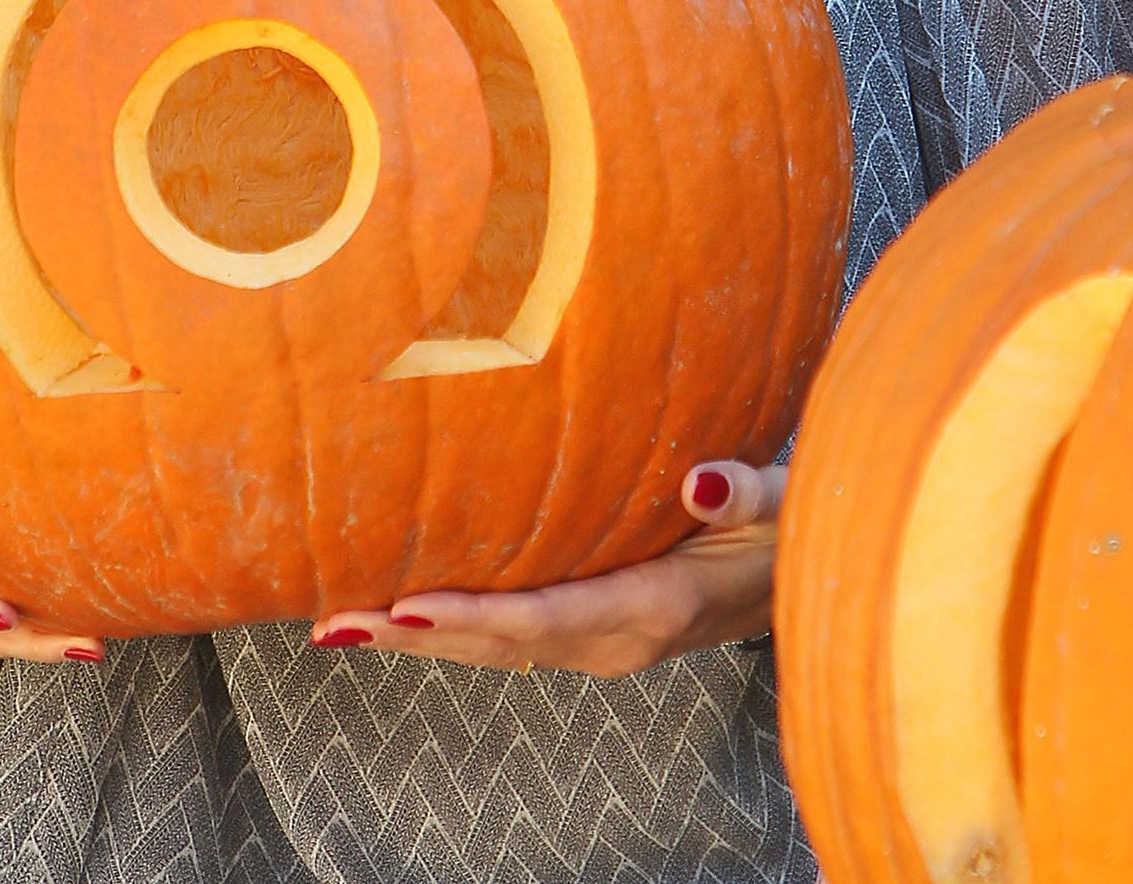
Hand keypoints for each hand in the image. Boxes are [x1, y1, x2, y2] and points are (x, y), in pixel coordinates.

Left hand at [308, 461, 782, 678]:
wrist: (799, 573)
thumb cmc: (785, 527)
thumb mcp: (784, 504)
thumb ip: (746, 495)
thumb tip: (702, 486)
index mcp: (653, 607)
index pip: (546, 618)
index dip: (472, 615)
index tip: (403, 608)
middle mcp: (614, 638)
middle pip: (499, 643)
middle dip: (415, 634)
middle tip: (332, 619)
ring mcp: (598, 642)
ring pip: (493, 646)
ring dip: (418, 635)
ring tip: (338, 619)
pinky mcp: (588, 631)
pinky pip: (507, 636)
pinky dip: (449, 626)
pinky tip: (396, 611)